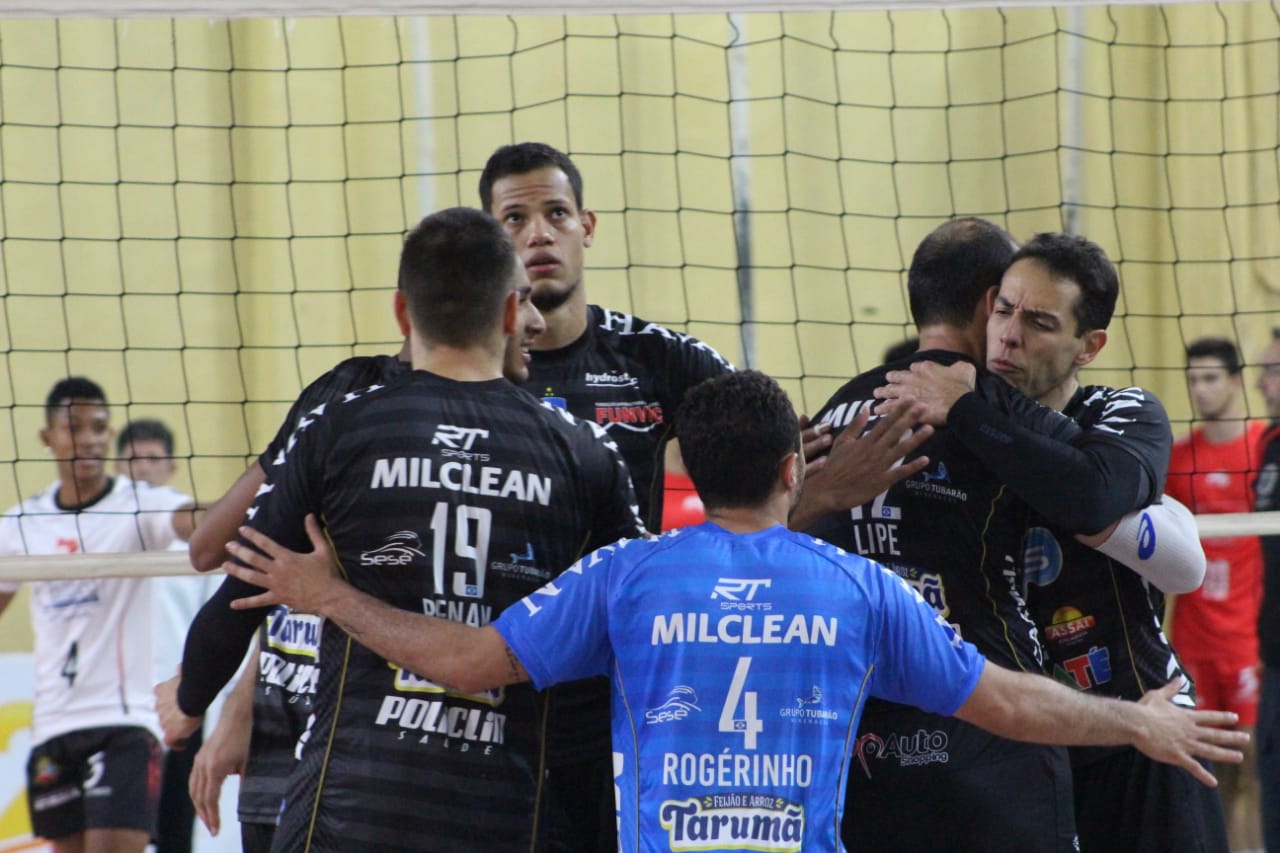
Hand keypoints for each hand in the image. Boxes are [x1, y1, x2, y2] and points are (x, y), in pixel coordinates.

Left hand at [155, 672, 202, 749]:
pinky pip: (171, 742)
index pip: (160, 693)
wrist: (192, 697)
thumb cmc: (191, 685)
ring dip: (174, 726)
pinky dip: (176, 743)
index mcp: (161, 690)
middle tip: (183, 715)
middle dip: (171, 713)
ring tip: (186, 727)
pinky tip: (182, 744)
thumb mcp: (184, 674)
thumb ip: (181, 672)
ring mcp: (163, 720)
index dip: (167, 697)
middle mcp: (159, 706)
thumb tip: (180, 666)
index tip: (174, 701)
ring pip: (167, 725)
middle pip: (163, 712)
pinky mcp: (170, 733)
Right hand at [189, 702, 250, 835]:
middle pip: (199, 797)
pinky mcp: (200, 756)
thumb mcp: (248, 761)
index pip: (210, 799)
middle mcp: (203, 765)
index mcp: (215, 768)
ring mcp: (199, 760)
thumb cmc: (245, 735)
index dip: (212, 816)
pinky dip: (196, 792)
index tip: (216, 829)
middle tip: (212, 828)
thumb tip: (243, 800)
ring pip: (193, 789)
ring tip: (206, 818)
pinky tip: (202, 799)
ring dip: (198, 806)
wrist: (236, 713)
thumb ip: (243, 782)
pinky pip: (193, 779)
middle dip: (205, 815)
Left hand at [224, 514, 339, 613]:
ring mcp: (276, 585)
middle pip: (254, 559)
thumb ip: (314, 532)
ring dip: (237, 571)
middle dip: (239, 551)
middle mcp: (278, 570)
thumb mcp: (323, 549)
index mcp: (288, 557)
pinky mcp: (277, 598)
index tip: (242, 529)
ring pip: (252, 577)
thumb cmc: (327, 573)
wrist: (330, 596)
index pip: (266, 544)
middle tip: (228, 545)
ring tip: (225, 565)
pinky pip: (258, 601)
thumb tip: (310, 515)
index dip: (253, 536)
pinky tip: (232, 604)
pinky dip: (245, 603)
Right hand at [790, 403, 932, 529]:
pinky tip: (925, 459)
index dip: (899, 410)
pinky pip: (900, 472)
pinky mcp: (882, 481)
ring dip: (916, 439)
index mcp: (865, 441)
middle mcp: (875, 451)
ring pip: (901, 450)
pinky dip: (912, 466)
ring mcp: (880, 466)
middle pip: (896, 432)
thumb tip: (866, 408)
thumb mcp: (842, 442)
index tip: (910, 399)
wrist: (828, 490)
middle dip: (911, 418)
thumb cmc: (834, 465)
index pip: (885, 422)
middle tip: (925, 407)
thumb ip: (855, 425)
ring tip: (930, 428)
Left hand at [873, 360, 977, 425]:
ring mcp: (906, 392)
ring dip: (883, 392)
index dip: (911, 372)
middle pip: (897, 377)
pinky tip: (878, 410)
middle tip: (886, 382)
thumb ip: (958, 367)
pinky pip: (889, 406)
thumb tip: (958, 367)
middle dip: (891, 380)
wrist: (958, 404)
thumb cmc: (962, 387)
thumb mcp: (964, 369)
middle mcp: (912, 378)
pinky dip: (883, 408)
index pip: (914, 368)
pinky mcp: (904, 406)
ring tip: (877, 394)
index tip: (910, 375)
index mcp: (925, 367)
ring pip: (890, 391)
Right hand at [1133, 678, 1247, 786]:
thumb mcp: (1158, 695)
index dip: (1222, 717)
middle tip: (1246, 738)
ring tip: (1239, 757)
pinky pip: (1193, 767)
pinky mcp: (1177, 755)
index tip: (1234, 718)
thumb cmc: (1145, 709)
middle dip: (1231, 737)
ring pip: (1210, 750)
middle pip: (1215, 734)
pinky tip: (1213, 783)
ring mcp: (1185, 744)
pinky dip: (1203, 775)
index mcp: (1186, 717)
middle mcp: (1190, 731)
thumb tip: (1178, 678)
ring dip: (1225, 754)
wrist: (1136, 723)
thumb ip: (1171, 689)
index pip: (1209, 717)